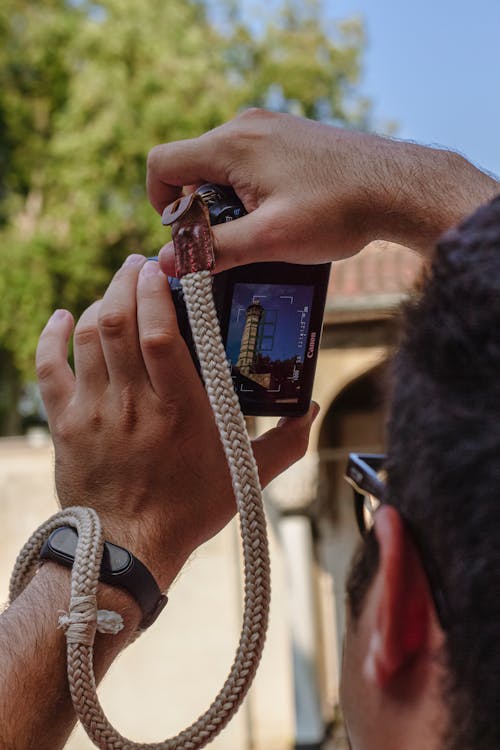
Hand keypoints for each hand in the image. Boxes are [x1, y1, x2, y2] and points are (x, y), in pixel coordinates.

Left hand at [36, 255, 317, 589]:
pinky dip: (52, 337)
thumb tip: (313, 409)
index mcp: (179, 410)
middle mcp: (132, 404)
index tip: (161, 269)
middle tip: (139, 265)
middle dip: (126, 282)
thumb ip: (285, 441)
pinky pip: (49, 369)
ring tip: (117, 285)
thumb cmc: (189, 510)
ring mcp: (93, 411)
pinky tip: (62, 317)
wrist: (127, 549)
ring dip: (99, 301)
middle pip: (118, 323)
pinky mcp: (66, 423)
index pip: (159, 334)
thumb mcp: (246, 477)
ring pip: (88, 338)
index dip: (157, 293)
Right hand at [147, 108, 498, 274]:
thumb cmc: (337, 210)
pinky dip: (248, 190)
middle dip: (197, 207)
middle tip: (224, 241)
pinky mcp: (289, 137)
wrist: (398, 187)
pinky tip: (278, 216)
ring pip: (221, 165)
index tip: (181, 234)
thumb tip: (167, 263)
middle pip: (192, 165)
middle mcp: (246, 126)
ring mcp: (270, 128)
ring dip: (225, 201)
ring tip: (257, 232)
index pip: (163, 164)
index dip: (159, 202)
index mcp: (232, 144)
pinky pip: (249, 162)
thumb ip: (215, 250)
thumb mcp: (271, 239)